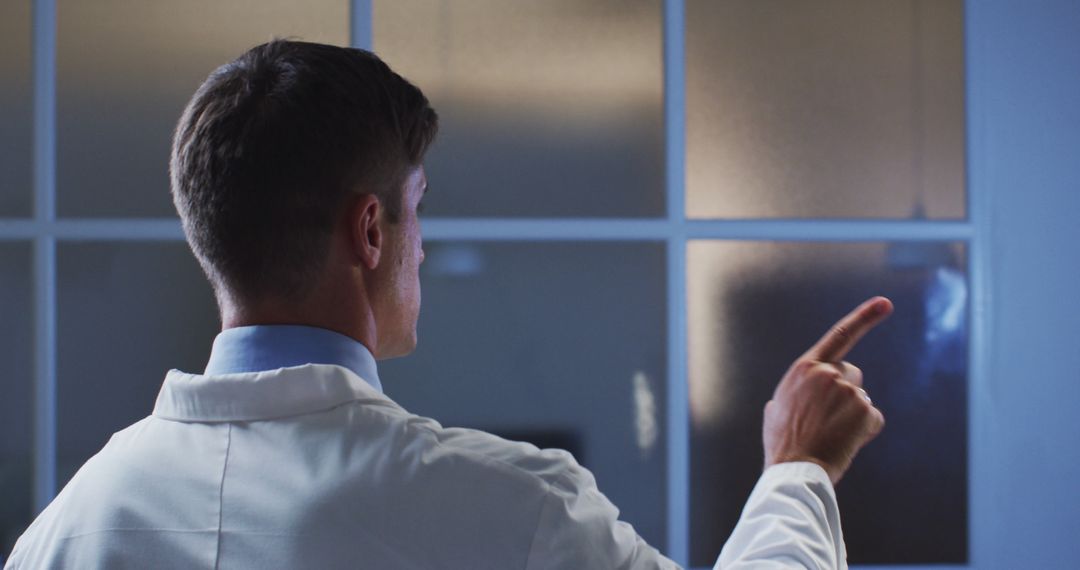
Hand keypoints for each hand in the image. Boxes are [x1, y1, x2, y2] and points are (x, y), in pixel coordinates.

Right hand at [762, 296, 892, 484]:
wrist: (794, 470)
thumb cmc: (782, 444)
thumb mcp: (776, 410)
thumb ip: (792, 393)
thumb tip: (791, 398)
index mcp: (804, 368)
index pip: (839, 336)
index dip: (865, 317)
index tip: (885, 302)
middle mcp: (827, 373)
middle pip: (852, 374)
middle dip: (846, 392)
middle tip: (827, 420)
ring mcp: (847, 391)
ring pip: (862, 400)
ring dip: (853, 416)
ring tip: (830, 435)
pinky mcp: (864, 410)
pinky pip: (873, 419)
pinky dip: (864, 432)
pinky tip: (845, 443)